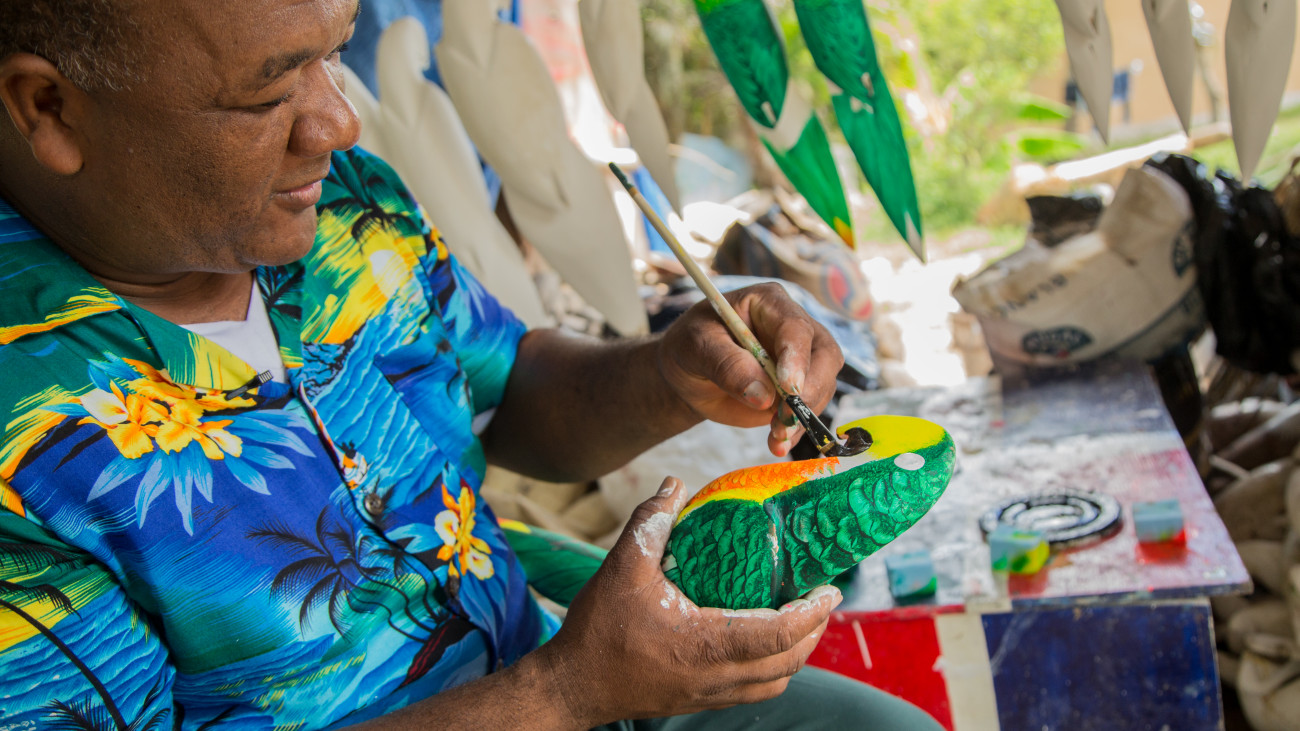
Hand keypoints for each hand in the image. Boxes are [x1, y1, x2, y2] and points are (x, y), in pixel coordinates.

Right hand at [537, 477, 841, 726]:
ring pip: (775, 682)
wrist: (571, 686)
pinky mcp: (699, 702)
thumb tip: (674, 484)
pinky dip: (772, 670)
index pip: (779, 633)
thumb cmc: (598, 631)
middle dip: (813, 631)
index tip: (830, 589)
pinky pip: (754, 692)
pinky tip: (764, 646)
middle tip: (821, 600)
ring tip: (801, 622)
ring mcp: (710, 694)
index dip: (812, 612)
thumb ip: (650, 523)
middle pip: (789, 662)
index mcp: (706, 644)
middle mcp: (716, 676)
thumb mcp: (621, 568)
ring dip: (796, 654)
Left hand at [656, 283, 842, 455]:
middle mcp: (794, 327)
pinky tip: (777, 444)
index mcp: (769, 302)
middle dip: (810, 391)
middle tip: (785, 419)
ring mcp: (801, 359)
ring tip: (775, 438)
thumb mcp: (696, 347)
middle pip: (824, 356)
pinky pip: (810, 408)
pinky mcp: (799, 388)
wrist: (690, 373)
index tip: (788, 388)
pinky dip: (797, 429)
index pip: (795, 328)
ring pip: (822, 385)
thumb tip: (763, 396)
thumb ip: (727, 365)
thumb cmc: (691, 346)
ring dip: (803, 416)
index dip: (796, 358)